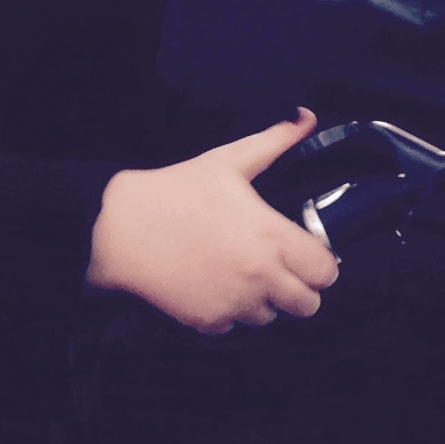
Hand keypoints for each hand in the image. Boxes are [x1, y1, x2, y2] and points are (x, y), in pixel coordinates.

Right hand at [86, 111, 339, 334]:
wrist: (118, 228)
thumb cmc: (176, 191)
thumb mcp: (228, 161)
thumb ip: (275, 141)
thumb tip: (306, 117)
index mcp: (272, 237)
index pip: (326, 272)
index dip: (320, 264)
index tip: (306, 256)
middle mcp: (260, 277)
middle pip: (308, 305)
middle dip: (299, 289)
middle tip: (279, 270)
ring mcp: (234, 304)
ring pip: (271, 317)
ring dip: (263, 301)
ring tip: (239, 274)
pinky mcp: (208, 322)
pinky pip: (234, 326)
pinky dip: (228, 311)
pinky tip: (212, 285)